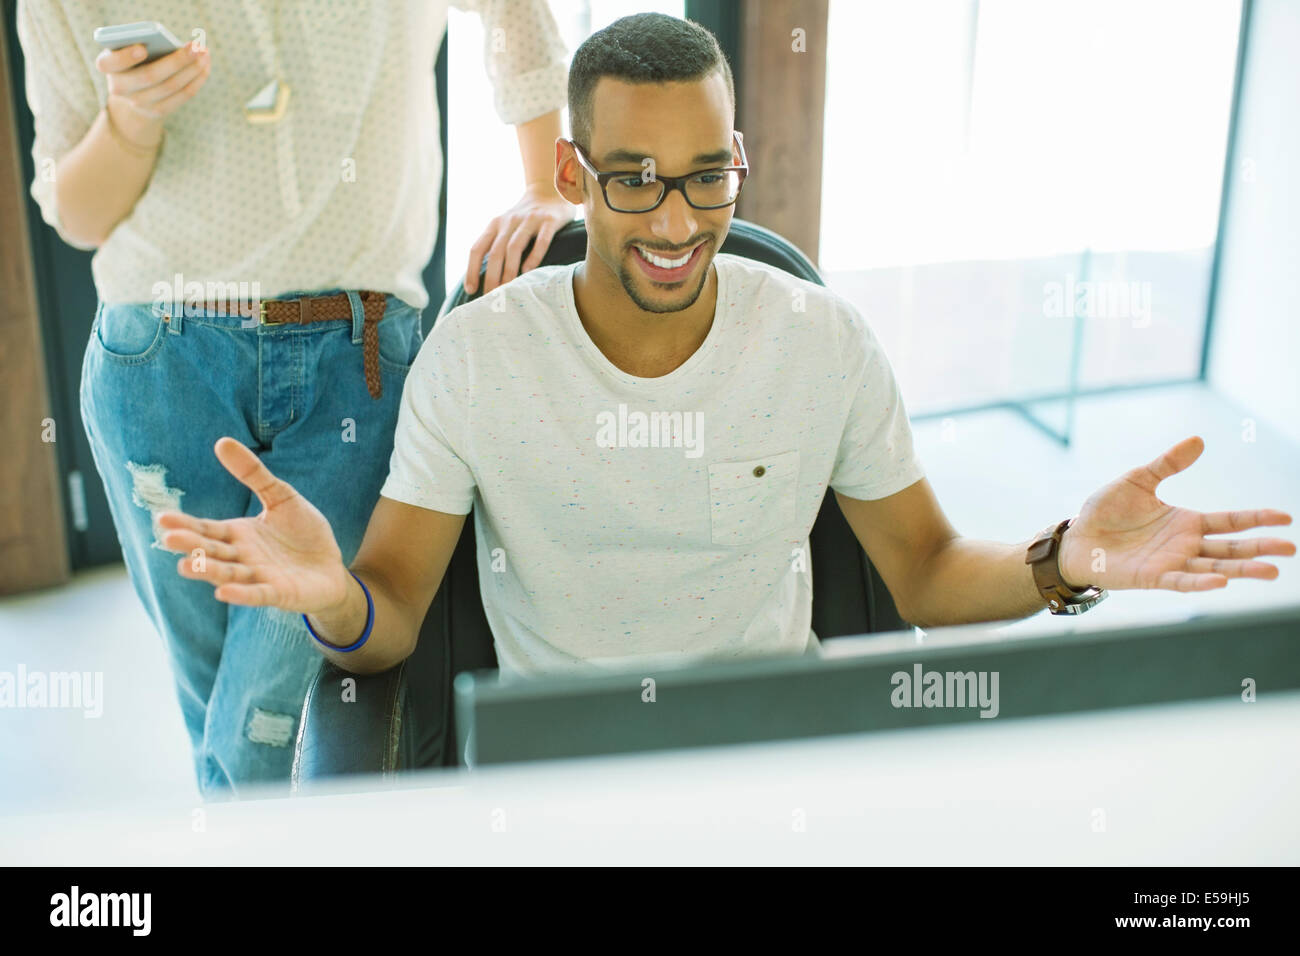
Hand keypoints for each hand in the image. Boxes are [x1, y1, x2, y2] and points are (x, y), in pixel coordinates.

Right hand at [97, 40, 210, 146]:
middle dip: (176, 61)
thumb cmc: (133, 58)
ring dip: (192, 69)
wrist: (133, 89)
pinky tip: (205, 67)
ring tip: (204, 54)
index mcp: (107, 66)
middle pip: (150, 76)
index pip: (109, 63)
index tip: (142, 48)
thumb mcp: (130, 48)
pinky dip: (196, 80)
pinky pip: (182, 96)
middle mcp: (119, 88)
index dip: (125, 57)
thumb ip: (143, 43)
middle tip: (196, 47)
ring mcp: (138, 103)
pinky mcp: (157, 111)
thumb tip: (177, 46)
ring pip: (171, 86)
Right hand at [156, 438, 350, 613]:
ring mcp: (259, 577)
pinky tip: (224, 592)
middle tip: (168, 540)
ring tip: (186, 566)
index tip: (163, 519)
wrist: (333, 566)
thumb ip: (254, 474)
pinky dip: (242, 594)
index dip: (186, 525)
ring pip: (229, 574)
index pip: (207, 529)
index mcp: (238, 534)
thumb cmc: (304, 533)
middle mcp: (243, 557)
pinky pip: (258, 594)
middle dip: (192, 547)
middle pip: (213, 551)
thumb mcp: (281, 496)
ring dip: (209, 571)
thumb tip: (222, 441)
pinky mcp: (280, 593)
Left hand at [464, 182, 572, 294]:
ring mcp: (530, 220)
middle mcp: (509, 221)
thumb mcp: (505, 226)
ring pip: (515, 247)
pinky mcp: (549, 221)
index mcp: (495, 224)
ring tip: (508, 290)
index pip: (477, 248)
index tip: (471, 290)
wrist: (549, 191)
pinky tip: (529, 273)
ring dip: (509, 271)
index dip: (471, 270)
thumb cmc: (524, 218)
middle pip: (495, 252)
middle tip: (492, 298)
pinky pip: (541, 241)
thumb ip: (495, 245)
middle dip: (492, 277)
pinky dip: (534, 257)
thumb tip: (483, 278)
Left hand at [1058, 435, 1293, 591]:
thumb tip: (1199, 440)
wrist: (1076, 538)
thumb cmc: (1105, 511)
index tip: (1285, 518)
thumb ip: (1168, 464)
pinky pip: (1181, 581)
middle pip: (1231, 547)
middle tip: (1290, 549)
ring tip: (1270, 571)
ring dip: (1241, 570)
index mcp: (1187, 522)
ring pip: (1214, 567)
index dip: (1257, 519)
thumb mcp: (1138, 480)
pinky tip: (1221, 581)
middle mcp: (1185, 545)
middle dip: (1260, 548)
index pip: (1231, 521)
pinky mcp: (1152, 577)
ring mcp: (1171, 562)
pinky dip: (1200, 581)